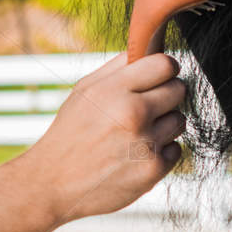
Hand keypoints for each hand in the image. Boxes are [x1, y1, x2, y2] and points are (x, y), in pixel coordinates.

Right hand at [24, 52, 186, 222]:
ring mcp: (144, 143)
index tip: (158, 78)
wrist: (52, 183)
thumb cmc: (70, 133)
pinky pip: (176, 149)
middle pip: (179, 89)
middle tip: (144, 108)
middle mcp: (132, 113)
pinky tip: (135, 156)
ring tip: (135, 135)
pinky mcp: (152, 170)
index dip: (165, 69)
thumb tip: (150, 47)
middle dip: (166, 96)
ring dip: (163, 126)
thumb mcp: (84, 92)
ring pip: (179, 120)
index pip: (166, 64)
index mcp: (113, 90)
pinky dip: (160, 153)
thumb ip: (117, 68)